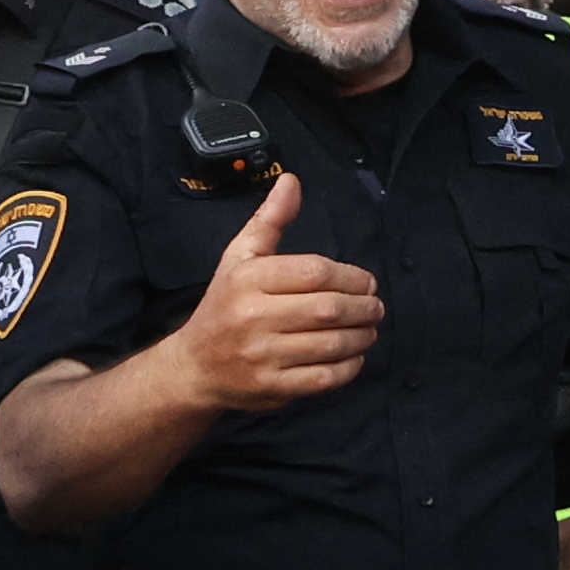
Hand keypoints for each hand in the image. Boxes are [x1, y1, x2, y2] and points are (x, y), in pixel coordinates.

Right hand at [169, 174, 382, 414]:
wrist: (194, 368)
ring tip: (369, 330)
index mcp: (248, 280)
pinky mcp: (271, 388)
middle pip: (327, 308)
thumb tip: (292, 181)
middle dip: (363, 307)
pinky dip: (349, 367)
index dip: (352, 277)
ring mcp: (261, 356)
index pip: (315, 272)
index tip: (367, 283)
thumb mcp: (239, 258)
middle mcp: (252, 317)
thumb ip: (269, 221)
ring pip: (331, 344)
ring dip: (362, 336)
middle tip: (375, 307)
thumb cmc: (224, 306)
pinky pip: (324, 378)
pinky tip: (353, 356)